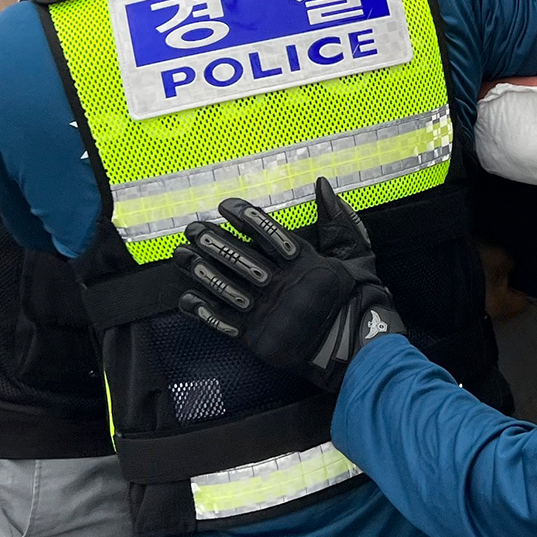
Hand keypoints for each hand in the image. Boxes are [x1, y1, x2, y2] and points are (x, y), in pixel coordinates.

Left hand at [174, 178, 401, 390]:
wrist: (353, 351)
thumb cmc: (353, 299)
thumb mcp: (355, 255)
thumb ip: (337, 221)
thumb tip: (322, 185)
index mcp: (305, 263)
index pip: (269, 234)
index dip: (245, 218)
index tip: (224, 205)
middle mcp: (283, 286)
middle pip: (241, 259)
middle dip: (213, 242)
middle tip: (192, 228)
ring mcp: (268, 314)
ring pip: (227, 288)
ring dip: (200, 271)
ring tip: (180, 255)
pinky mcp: (257, 339)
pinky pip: (224, 322)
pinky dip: (202, 310)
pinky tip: (186, 298)